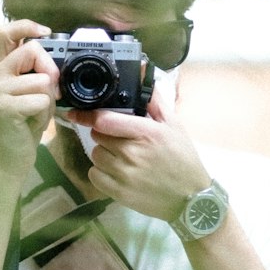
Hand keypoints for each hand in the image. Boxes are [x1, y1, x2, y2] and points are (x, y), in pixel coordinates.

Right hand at [0, 20, 58, 184]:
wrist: (8, 161)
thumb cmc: (22, 127)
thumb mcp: (28, 94)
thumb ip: (35, 73)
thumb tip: (52, 62)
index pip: (4, 32)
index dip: (26, 26)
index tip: (45, 32)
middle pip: (31, 49)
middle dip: (50, 68)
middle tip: (49, 91)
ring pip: (42, 79)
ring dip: (48, 98)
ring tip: (36, 113)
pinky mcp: (5, 107)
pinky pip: (41, 99)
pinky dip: (45, 113)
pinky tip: (32, 123)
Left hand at [68, 84, 209, 220]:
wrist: (191, 198)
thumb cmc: (183, 158)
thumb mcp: (174, 125)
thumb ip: (154, 100)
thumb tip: (140, 71)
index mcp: (146, 133)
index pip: (104, 120)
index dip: (89, 115)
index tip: (78, 113)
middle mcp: (132, 153)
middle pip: (98, 136)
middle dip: (105, 135)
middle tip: (121, 139)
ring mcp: (124, 174)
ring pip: (96, 155)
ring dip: (103, 153)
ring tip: (121, 157)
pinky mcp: (119, 193)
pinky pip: (94, 176)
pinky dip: (101, 172)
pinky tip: (116, 172)